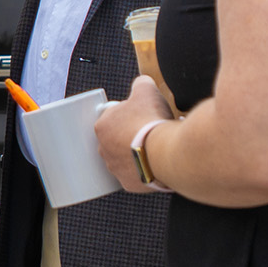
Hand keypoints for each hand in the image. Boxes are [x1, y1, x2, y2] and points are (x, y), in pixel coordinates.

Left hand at [95, 76, 172, 193]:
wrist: (164, 152)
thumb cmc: (151, 121)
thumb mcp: (147, 90)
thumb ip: (141, 83)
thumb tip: (142, 82)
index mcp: (102, 126)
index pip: (113, 117)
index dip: (129, 114)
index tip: (141, 115)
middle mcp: (104, 149)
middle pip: (118, 139)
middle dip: (132, 134)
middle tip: (150, 130)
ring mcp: (115, 168)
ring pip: (126, 158)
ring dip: (138, 153)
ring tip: (155, 147)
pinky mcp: (128, 184)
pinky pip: (136, 175)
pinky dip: (146, 170)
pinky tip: (157, 162)